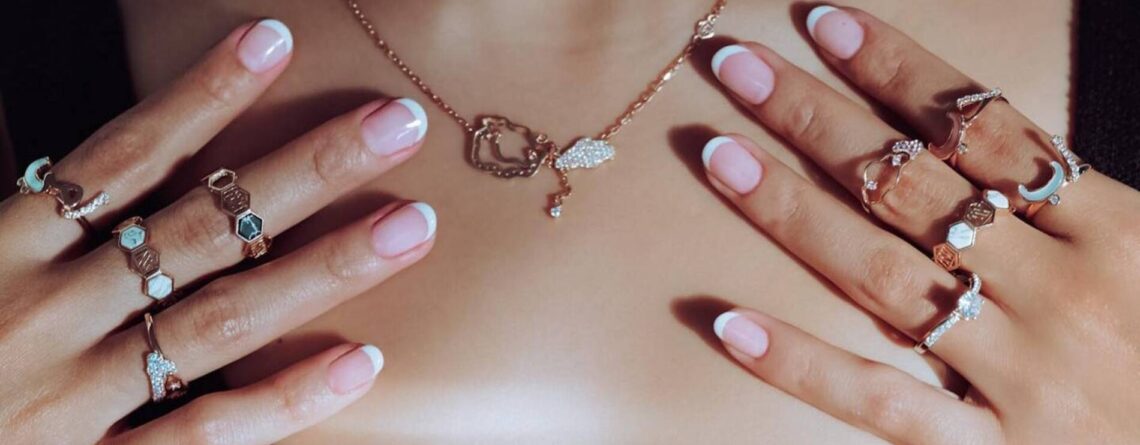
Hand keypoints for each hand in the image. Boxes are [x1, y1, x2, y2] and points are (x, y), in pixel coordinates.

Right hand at [0, 20, 435, 443]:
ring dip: (322, 270)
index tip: (274, 40)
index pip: (121, 155)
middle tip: (398, 126)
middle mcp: (47, 313)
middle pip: (198, 226)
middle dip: (304, 170)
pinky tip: (360, 362)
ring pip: (220, 322)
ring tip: (410, 225)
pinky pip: (203, 434)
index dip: (201, 95)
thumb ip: (18, 197)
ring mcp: (76, 395)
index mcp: (0, 249)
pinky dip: (284, 401)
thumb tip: (68, 155)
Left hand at [698, 6, 1139, 443]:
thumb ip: (1068, 204)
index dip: (897, 68)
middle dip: (817, 118)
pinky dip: (801, 364)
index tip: (823, 24)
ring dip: (790, 209)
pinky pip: (881, 404)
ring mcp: (1023, 374)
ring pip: (882, 274)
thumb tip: (962, 135)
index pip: (982, 129)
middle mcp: (1061, 293)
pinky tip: (731, 323)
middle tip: (739, 68)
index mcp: (1113, 231)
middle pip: (913, 185)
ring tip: (720, 155)